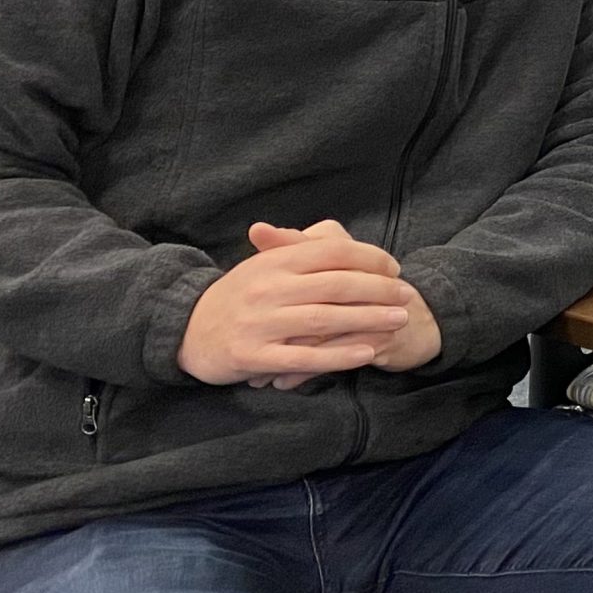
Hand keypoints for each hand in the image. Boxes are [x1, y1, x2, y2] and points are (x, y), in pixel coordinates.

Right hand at [179, 220, 412, 387]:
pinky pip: (303, 358)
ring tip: (400, 320)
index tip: (394, 268)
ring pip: (324, 320)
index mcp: (275, 262)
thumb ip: (299, 249)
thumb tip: (339, 233)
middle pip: (336, 285)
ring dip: (368, 320)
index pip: (333, 252)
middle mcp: (268, 289)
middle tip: (407, 295)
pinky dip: (338, 356)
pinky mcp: (254, 356)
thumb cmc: (238, 294)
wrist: (185, 329)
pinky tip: (367, 354)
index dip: (369, 258)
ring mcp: (260, 323)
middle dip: (378, 289)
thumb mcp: (264, 264)